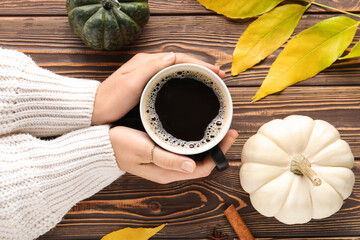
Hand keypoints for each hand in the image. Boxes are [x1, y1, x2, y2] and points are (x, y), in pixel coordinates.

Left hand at [92, 52, 225, 124]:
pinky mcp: (147, 87)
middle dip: (201, 68)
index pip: (178, 57)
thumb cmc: (110, 100)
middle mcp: (149, 66)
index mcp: (146, 61)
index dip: (198, 63)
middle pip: (181, 63)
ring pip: (177, 72)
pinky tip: (192, 90)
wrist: (95, 112)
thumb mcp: (129, 83)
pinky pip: (171, 81)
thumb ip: (149, 68)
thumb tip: (172, 57)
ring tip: (211, 82)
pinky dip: (185, 83)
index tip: (215, 71)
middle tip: (218, 76)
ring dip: (195, 75)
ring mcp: (148, 76)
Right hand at [109, 126, 237, 183]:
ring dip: (209, 144)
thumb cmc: (122, 146)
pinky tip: (199, 130)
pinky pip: (187, 150)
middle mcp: (172, 170)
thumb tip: (192, 167)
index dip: (220, 154)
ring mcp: (168, 162)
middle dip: (218, 147)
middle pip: (204, 162)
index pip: (204, 168)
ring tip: (218, 127)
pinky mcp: (164, 153)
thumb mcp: (144, 151)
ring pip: (197, 156)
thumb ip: (167, 160)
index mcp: (169, 173)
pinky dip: (197, 142)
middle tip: (227, 128)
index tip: (229, 134)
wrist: (104, 145)